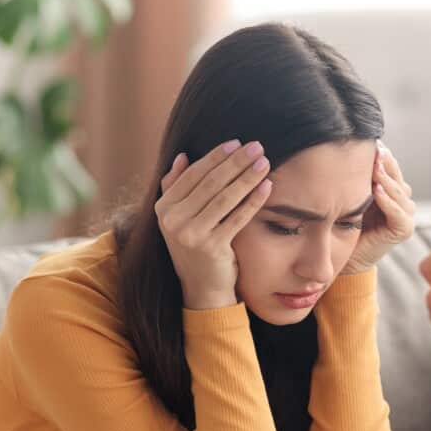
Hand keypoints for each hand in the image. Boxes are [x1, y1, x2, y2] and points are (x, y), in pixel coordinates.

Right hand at [156, 139, 272, 309]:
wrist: (202, 287)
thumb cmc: (195, 246)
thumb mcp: (179, 218)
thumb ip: (176, 187)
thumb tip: (183, 156)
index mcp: (163, 207)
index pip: (193, 174)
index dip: (216, 156)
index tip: (236, 143)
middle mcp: (172, 220)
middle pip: (211, 183)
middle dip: (236, 162)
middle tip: (257, 146)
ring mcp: (190, 235)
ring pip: (225, 198)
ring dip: (247, 177)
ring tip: (265, 162)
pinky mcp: (211, 247)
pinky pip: (237, 218)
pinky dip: (253, 201)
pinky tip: (267, 187)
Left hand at [341, 143, 415, 274]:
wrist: (347, 256)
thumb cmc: (345, 223)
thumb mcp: (352, 194)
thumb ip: (356, 176)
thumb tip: (343, 145)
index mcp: (391, 188)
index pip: (389, 165)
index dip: (380, 153)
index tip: (367, 139)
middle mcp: (402, 199)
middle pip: (395, 174)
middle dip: (384, 162)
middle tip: (374, 147)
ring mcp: (406, 213)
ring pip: (398, 190)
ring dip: (386, 178)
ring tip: (375, 166)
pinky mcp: (404, 229)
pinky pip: (397, 211)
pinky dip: (387, 200)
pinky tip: (376, 190)